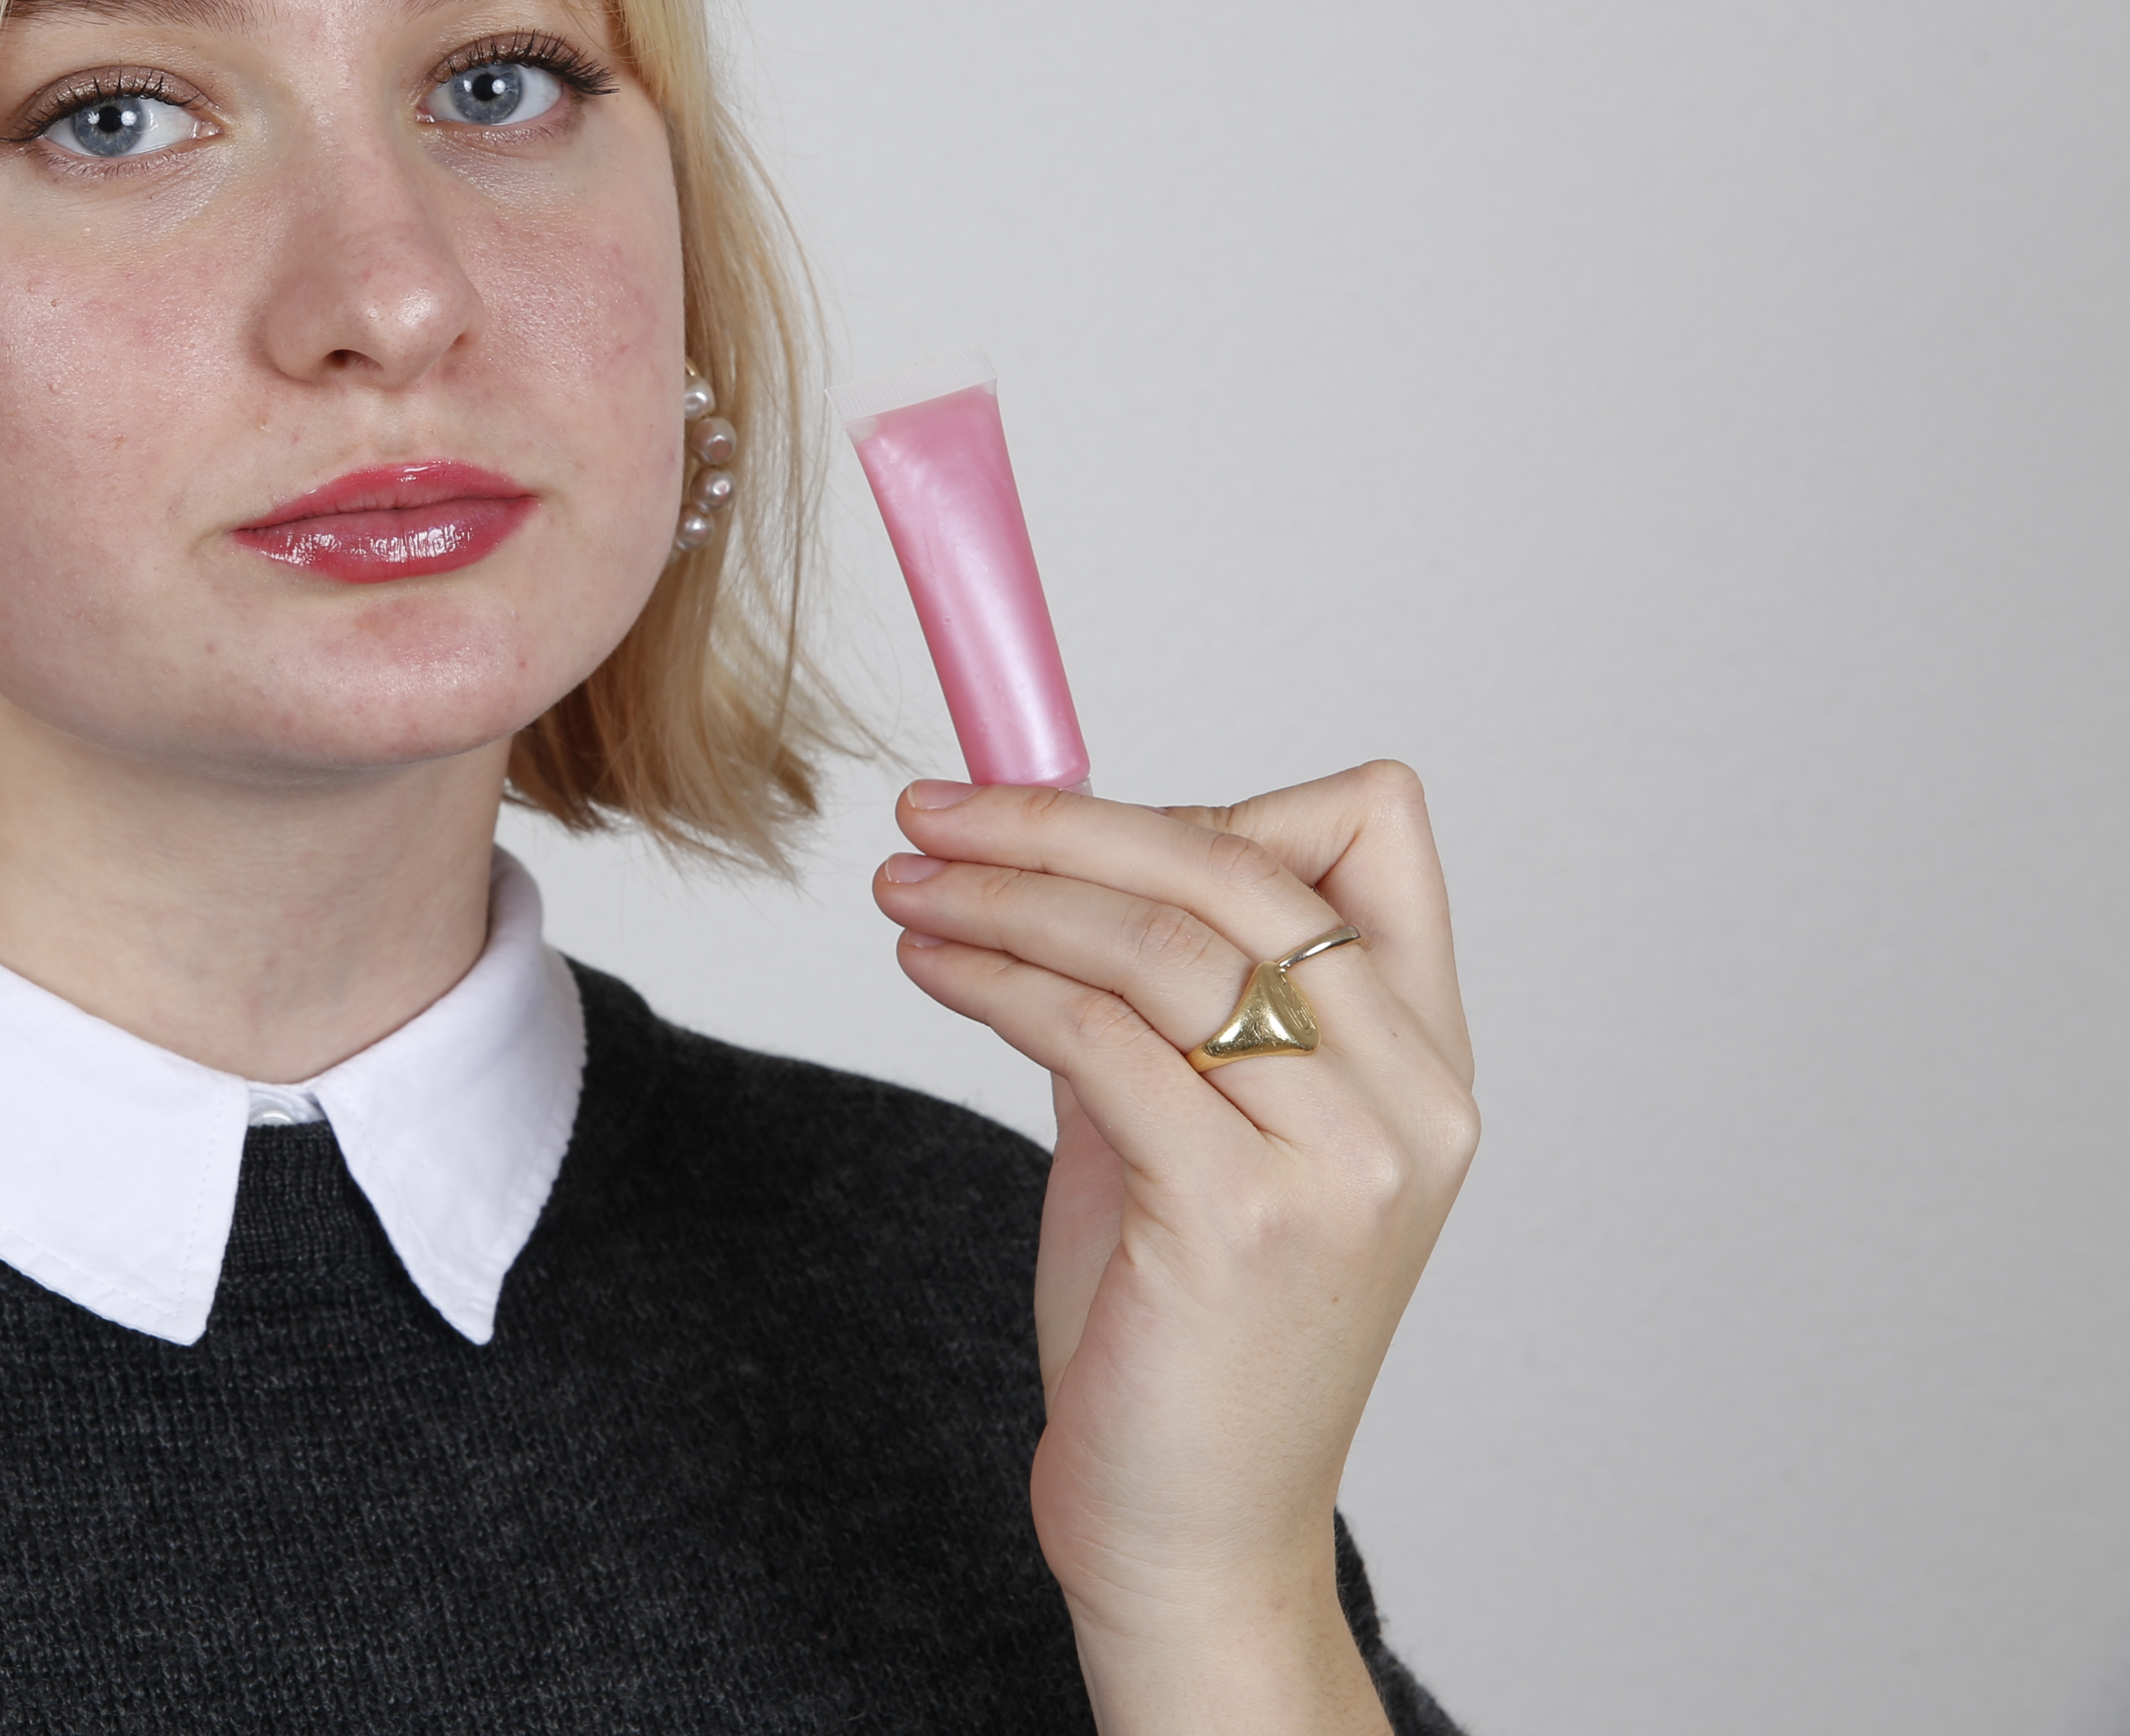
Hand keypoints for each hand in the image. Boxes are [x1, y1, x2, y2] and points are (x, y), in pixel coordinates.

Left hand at [871, 763, 1477, 1735]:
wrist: (1191, 1531)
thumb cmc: (1182, 1334)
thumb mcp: (1194, 1130)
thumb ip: (1162, 1004)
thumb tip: (1055, 857)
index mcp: (1424, 1061)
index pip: (1370, 834)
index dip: (1216, 796)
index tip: (1074, 816)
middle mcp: (1411, 1098)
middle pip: (1234, 865)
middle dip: (1058, 821)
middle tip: (933, 808)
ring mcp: (1337, 1158)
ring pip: (1152, 940)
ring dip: (1002, 891)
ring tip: (904, 884)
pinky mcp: (1239, 1214)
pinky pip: (1094, 1034)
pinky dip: (992, 977)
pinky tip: (928, 964)